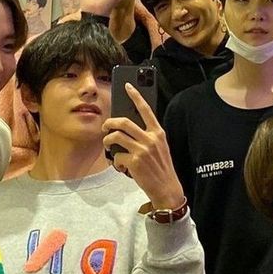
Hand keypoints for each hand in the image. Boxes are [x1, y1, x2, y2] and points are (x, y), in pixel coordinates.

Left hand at [102, 84, 183, 208]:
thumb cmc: (161, 167)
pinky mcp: (134, 162)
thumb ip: (147, 136)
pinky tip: (121, 167)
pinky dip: (115, 162)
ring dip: (107, 140)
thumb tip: (127, 129)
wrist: (166, 187)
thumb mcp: (160, 147)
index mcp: (158, 133)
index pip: (145, 109)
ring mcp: (142, 150)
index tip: (127, 86)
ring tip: (107, 145)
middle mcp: (150, 139)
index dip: (136, 95)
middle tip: (105, 126)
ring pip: (116, 137)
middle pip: (123, 122)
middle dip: (110, 122)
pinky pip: (117, 156)